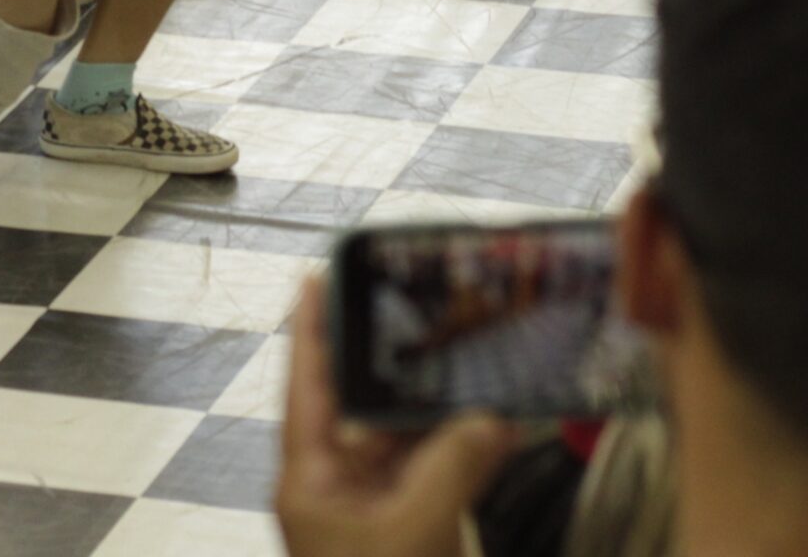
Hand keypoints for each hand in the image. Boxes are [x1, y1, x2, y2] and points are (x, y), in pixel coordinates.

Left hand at [276, 278, 521, 556]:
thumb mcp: (413, 529)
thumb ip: (451, 469)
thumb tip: (490, 419)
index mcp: (310, 478)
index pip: (305, 386)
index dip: (308, 331)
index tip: (313, 278)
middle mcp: (335, 484)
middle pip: (363, 406)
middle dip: (399, 367)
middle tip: (424, 316)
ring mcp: (371, 505)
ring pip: (407, 440)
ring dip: (446, 414)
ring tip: (479, 369)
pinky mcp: (407, 526)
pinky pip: (436, 476)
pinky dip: (467, 456)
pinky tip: (502, 431)